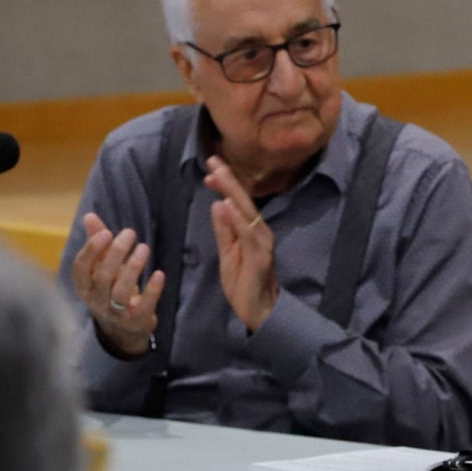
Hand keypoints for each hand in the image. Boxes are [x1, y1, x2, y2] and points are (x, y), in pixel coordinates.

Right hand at [70, 212, 162, 358]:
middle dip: (116, 253)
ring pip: (121, 291)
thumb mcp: (102, 267)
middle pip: (103, 276)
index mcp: (84, 286)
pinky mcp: (136, 321)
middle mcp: (96, 301)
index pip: (81, 268)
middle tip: (130, 233)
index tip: (107, 232)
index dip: (92, 250)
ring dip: (133, 267)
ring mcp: (116, 313)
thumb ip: (97, 242)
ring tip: (143, 248)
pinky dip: (152, 290)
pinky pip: (144, 305)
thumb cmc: (110, 289)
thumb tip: (90, 216)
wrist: (123, 330)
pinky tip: (159, 274)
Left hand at [204, 157, 279, 332]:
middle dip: (228, 179)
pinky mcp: (261, 257)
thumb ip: (224, 230)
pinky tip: (229, 204)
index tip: (209, 169)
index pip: (237, 202)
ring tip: (219, 175)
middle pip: (243, 201)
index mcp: (250, 230)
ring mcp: (262, 243)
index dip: (225, 184)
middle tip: (213, 160)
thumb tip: (218, 204)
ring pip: (247, 212)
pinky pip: (249, 234)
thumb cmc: (243, 282)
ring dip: (233, 192)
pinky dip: (239, 218)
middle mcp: (260, 232)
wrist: (259, 310)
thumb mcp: (228, 252)